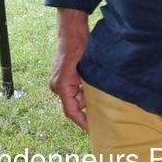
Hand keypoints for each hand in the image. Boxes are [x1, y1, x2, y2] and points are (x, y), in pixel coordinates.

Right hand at [50, 10, 89, 130]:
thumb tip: (97, 104)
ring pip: (75, 97)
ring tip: (101, 96)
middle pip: (74, 104)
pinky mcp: (63, 77)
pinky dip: (83, 90)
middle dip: (87, 107)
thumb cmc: (80, 48)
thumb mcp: (87, 71)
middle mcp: (57, 86)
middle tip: (103, 112)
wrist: (72, 32)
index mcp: (62, 87)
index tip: (92, 128)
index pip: (71, 111)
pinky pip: (73, 89)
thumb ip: (89, 89)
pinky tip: (94, 87)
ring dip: (86, 97)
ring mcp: (59, 81)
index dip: (82, 121)